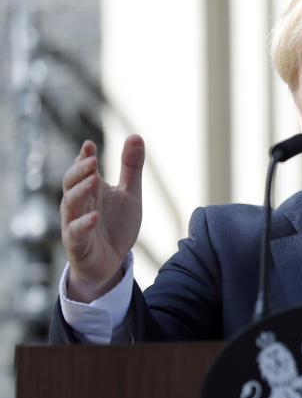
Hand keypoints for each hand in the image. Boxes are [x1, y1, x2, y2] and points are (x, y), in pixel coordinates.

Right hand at [60, 135, 144, 301]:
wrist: (111, 262)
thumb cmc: (116, 225)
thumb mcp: (129, 194)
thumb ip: (131, 168)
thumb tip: (135, 135)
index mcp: (90, 190)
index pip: (82, 170)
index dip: (84, 157)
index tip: (89, 145)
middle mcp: (79, 204)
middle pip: (71, 183)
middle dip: (80, 171)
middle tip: (92, 160)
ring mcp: (75, 224)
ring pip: (70, 205)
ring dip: (80, 191)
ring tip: (94, 179)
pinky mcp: (78, 244)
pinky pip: (75, 233)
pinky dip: (83, 223)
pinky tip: (95, 216)